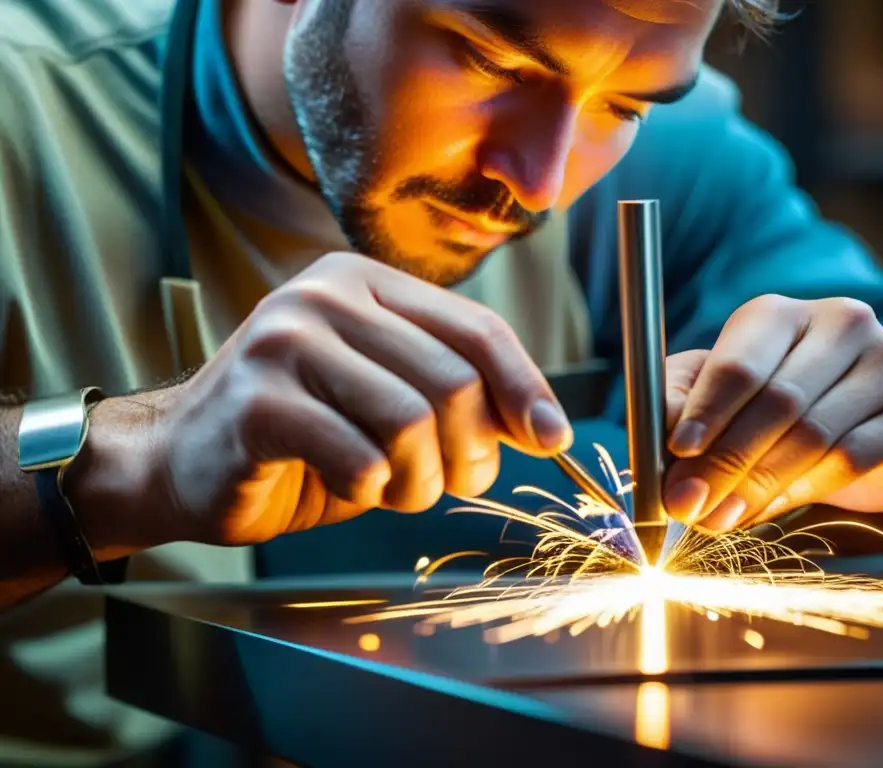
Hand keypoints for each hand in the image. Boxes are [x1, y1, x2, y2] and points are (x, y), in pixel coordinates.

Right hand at [134, 252, 571, 545]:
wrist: (181, 459)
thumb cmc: (302, 434)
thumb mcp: (388, 398)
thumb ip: (454, 394)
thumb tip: (543, 425)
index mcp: (365, 283)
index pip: (476, 328)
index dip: (526, 387)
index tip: (553, 438)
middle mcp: (325, 297)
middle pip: (453, 380)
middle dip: (469, 452)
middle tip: (453, 481)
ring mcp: (284, 343)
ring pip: (411, 420)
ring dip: (420, 479)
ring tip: (397, 488)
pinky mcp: (255, 401)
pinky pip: (358, 458)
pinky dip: (370, 490)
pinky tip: (350, 485)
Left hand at [662, 295, 882, 531]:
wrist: (880, 421)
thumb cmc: (786, 402)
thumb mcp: (727, 395)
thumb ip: (687, 408)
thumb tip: (662, 453)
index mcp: (780, 315)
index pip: (739, 362)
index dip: (705, 410)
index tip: (679, 451)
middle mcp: (840, 324)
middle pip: (774, 402)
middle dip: (724, 461)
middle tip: (689, 504)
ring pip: (811, 435)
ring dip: (756, 485)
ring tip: (719, 518)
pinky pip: (850, 459)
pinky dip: (800, 491)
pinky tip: (769, 510)